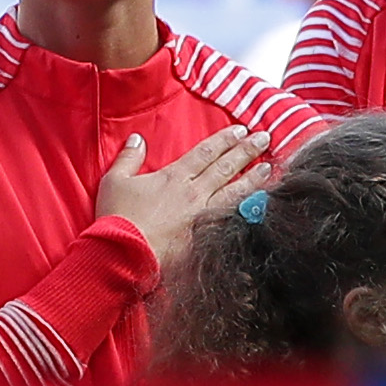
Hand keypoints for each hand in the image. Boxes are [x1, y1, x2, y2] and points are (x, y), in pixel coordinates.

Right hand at [100, 124, 274, 269]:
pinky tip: (261, 205)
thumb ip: (129, 158)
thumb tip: (137, 138)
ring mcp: (204, 216)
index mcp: (174, 177)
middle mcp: (194, 193)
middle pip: (226, 167)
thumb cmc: (118, 218)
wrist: (125, 255)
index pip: (205, 152)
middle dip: (246, 151)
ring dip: (255, 178)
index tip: (240, 130)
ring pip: (236, 192)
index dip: (224, 140)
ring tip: (270, 167)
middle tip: (264, 138)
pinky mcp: (208, 237)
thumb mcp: (115, 181)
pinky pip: (233, 219)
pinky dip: (249, 210)